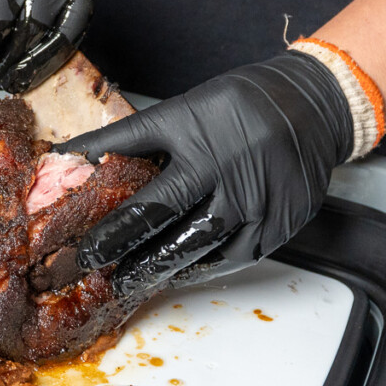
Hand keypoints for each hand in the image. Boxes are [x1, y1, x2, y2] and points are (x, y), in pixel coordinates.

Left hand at [55, 52, 353, 296]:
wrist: (311, 106)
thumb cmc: (238, 105)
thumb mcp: (179, 110)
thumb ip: (130, 139)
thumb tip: (74, 157)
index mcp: (198, 143)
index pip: (143, 196)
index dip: (110, 226)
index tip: (83, 248)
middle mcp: (227, 174)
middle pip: (166, 226)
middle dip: (126, 253)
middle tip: (97, 269)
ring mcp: (257, 203)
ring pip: (199, 249)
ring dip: (159, 268)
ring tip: (129, 280)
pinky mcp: (279, 223)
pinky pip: (234, 257)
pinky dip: (202, 267)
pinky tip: (178, 271)